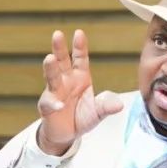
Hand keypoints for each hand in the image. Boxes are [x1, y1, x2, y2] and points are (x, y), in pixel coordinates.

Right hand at [35, 29, 123, 155]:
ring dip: (51, 68)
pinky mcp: (47, 106)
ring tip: (50, 58)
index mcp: (80, 77)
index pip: (80, 58)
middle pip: (62, 61)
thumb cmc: (82, 117)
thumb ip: (106, 106)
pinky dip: (54, 103)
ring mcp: (54, 92)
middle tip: (57, 34)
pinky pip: (50, 102)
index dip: (79, 46)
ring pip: (51, 77)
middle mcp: (66, 80)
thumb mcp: (98, 112)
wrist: (67, 134)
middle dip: (59, 48)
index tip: (79, 33)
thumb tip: (119, 104)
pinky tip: (59, 105)